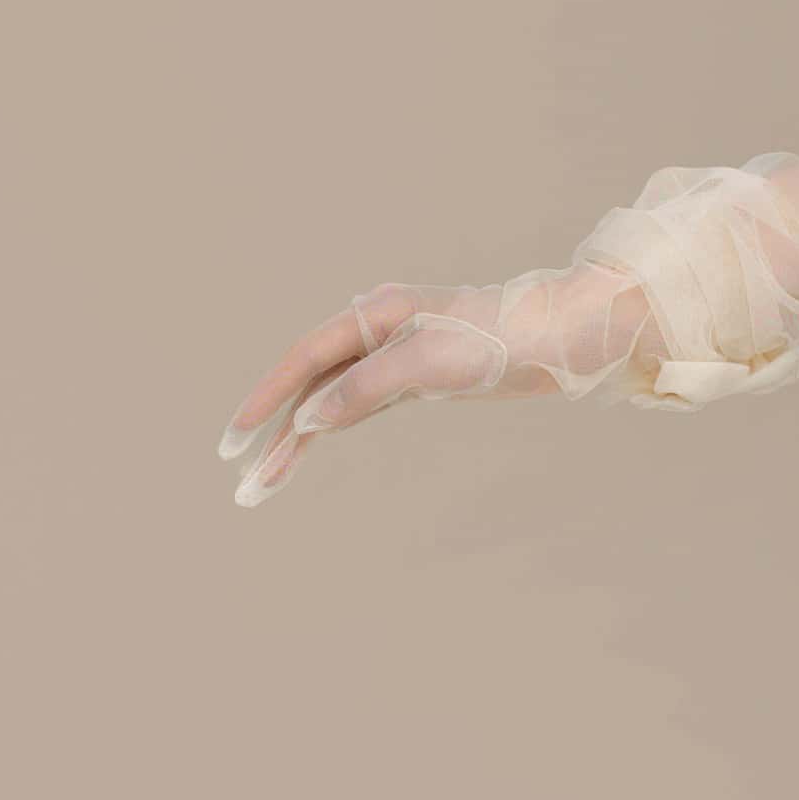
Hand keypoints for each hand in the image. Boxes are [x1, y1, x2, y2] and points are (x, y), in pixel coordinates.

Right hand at [220, 259, 643, 499]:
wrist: (564, 338)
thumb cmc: (501, 338)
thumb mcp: (428, 362)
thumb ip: (364, 388)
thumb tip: (309, 420)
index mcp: (375, 314)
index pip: (304, 358)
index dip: (266, 398)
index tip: (234, 439)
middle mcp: (377, 331)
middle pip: (310, 386)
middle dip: (273, 435)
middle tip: (241, 482)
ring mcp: (395, 357)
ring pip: (332, 403)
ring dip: (298, 444)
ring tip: (262, 485)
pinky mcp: (417, 380)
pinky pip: (358, 408)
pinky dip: (331, 432)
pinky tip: (306, 450)